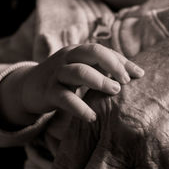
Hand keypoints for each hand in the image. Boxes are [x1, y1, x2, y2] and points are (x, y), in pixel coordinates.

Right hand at [21, 43, 143, 121]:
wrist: (28, 87)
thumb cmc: (64, 79)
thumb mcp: (82, 70)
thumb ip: (102, 70)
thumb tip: (134, 76)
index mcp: (78, 51)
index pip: (104, 51)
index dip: (123, 61)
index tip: (140, 74)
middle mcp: (67, 58)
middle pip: (92, 53)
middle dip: (113, 65)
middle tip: (125, 82)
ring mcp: (57, 74)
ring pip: (79, 72)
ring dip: (99, 81)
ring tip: (114, 92)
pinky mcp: (48, 92)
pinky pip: (65, 98)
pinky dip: (80, 108)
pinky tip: (92, 117)